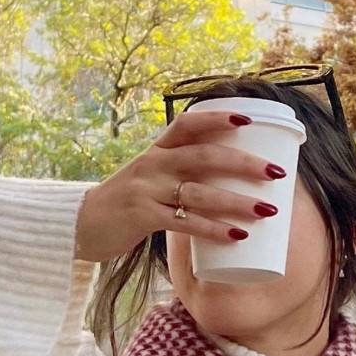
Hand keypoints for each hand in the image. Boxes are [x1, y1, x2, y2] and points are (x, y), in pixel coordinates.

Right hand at [74, 107, 286, 262]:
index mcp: (157, 150)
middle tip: (277, 173)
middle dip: (245, 164)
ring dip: (237, 202)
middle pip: (205, 157)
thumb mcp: (149, 177)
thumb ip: (179, 172)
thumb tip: (226, 178)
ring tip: (267, 210)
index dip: (218, 119)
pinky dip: (213, 230)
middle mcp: (153, 164)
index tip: (248, 118)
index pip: (188, 124)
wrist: (78, 224)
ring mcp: (147, 190)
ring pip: (200, 192)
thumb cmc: (124, 202)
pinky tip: (236, 236)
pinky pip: (184, 222)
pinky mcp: (142, 217)